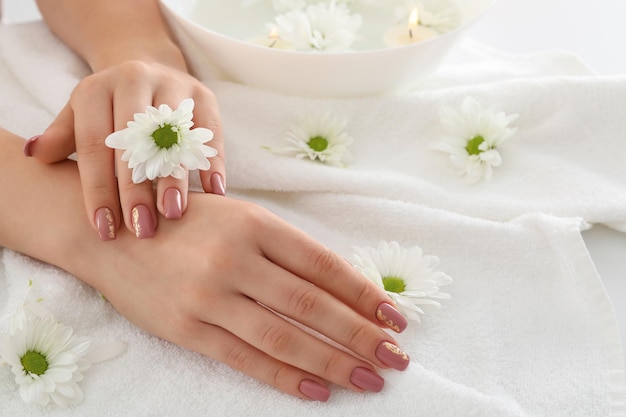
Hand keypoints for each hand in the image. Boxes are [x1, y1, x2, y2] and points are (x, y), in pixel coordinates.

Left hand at [25, 60, 224, 240]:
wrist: (146, 66)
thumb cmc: (109, 107)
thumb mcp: (79, 115)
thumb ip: (60, 137)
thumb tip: (35, 155)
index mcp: (97, 89)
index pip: (95, 145)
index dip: (99, 190)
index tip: (104, 229)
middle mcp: (134, 80)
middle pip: (135, 142)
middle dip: (137, 190)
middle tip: (141, 228)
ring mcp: (172, 85)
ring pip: (174, 137)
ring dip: (175, 177)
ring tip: (173, 213)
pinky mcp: (203, 95)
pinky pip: (210, 131)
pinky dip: (213, 161)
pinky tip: (214, 191)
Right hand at [73, 193, 410, 400]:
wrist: (112, 234)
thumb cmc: (185, 223)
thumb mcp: (238, 219)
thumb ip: (284, 250)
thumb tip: (341, 287)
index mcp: (255, 224)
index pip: (323, 265)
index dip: (363, 293)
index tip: (394, 316)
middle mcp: (235, 259)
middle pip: (311, 304)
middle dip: (361, 334)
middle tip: (397, 357)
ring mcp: (210, 297)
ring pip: (285, 337)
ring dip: (333, 362)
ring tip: (370, 379)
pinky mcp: (187, 329)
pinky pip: (246, 359)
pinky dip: (286, 378)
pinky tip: (318, 390)